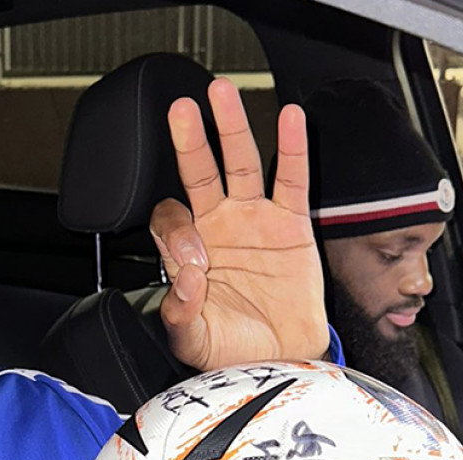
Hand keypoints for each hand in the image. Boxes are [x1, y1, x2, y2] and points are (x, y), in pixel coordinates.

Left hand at [153, 78, 328, 369]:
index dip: (176, 231)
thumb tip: (187, 277)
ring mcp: (253, 221)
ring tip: (222, 93)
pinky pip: (291, 178)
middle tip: (181, 110)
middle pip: (198, 172)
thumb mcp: (194, 342)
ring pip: (240, 163)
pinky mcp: (291, 224)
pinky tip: (289, 118)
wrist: (282, 362)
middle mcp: (217, 228)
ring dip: (231, 128)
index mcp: (187, 252)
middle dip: (188, 140)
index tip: (196, 260)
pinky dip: (292, 148)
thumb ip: (179, 313)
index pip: (170, 219)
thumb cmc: (234, 351)